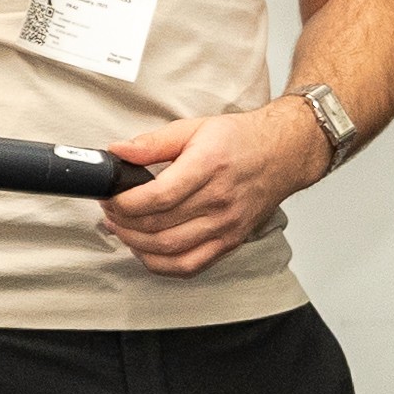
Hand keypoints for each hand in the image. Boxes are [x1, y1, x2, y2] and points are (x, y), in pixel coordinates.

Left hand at [97, 101, 327, 279]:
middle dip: (123, 221)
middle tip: (110, 209)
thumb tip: (117, 152)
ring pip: (169, 249)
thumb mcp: (194, 128)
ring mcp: (226, 226)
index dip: (126, 202)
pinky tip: (145, 250)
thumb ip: (153, 142)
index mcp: (209, 166)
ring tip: (121, 229)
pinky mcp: (229, 242)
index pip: (159, 196)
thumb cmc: (239, 140)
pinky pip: (188, 266)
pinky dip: (160, 264)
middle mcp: (219, 200)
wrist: (282, 155)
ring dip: (135, 244)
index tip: (111, 196)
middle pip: (159, 225)